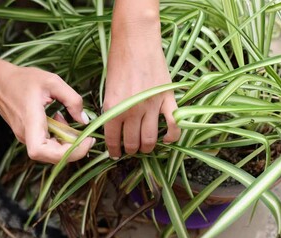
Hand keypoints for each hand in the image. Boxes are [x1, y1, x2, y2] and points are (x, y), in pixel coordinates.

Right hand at [0, 62, 94, 163]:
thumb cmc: (23, 80)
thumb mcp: (52, 82)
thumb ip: (72, 100)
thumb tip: (84, 121)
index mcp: (30, 120)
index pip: (41, 151)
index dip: (66, 153)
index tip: (84, 142)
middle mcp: (26, 134)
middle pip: (51, 156)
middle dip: (73, 150)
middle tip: (87, 137)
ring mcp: (25, 137)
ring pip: (51, 152)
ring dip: (67, 143)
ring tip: (68, 121)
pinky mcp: (28, 137)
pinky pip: (47, 145)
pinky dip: (59, 137)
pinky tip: (59, 119)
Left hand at [103, 27, 180, 158]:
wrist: (136, 41)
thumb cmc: (118, 61)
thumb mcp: (108, 88)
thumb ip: (111, 110)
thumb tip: (113, 127)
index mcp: (113, 108)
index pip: (113, 139)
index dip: (114, 150)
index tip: (116, 154)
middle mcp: (132, 111)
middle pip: (133, 142)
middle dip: (131, 150)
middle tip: (130, 149)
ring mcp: (152, 106)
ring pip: (150, 138)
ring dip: (147, 147)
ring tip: (145, 147)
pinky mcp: (167, 98)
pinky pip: (173, 124)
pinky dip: (172, 136)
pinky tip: (167, 140)